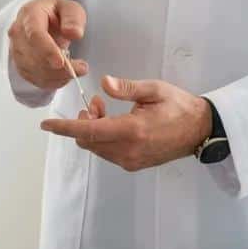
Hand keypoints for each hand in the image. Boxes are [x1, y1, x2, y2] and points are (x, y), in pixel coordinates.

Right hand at [7, 0, 87, 89]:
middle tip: (82, 68)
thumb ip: (73, 18)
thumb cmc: (55, 13)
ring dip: (59, 75)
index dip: (47, 50)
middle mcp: (18, 33)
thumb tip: (74, 33)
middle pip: (35, 57)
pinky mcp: (20, 66)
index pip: (34, 34)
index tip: (61, 62)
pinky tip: (66, 74)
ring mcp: (17, 51)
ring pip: (35, 71)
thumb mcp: (70, 8)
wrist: (43, 20)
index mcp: (30, 14)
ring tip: (78, 69)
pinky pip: (36, 79)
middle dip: (59, 67)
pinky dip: (54, 81)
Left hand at [40, 75, 212, 170]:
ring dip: (92, 129)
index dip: (65, 128)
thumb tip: (104, 84)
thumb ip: (127, 88)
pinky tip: (113, 122)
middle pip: (88, 141)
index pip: (89, 131)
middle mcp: (129, 151)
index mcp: (132, 131)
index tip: (46, 125)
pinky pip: (108, 153)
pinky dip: (102, 138)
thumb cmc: (179, 106)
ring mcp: (132, 161)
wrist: (201, 131)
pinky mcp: (135, 164)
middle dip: (82, 122)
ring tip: (105, 108)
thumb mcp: (154, 90)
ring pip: (97, 148)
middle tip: (96, 102)